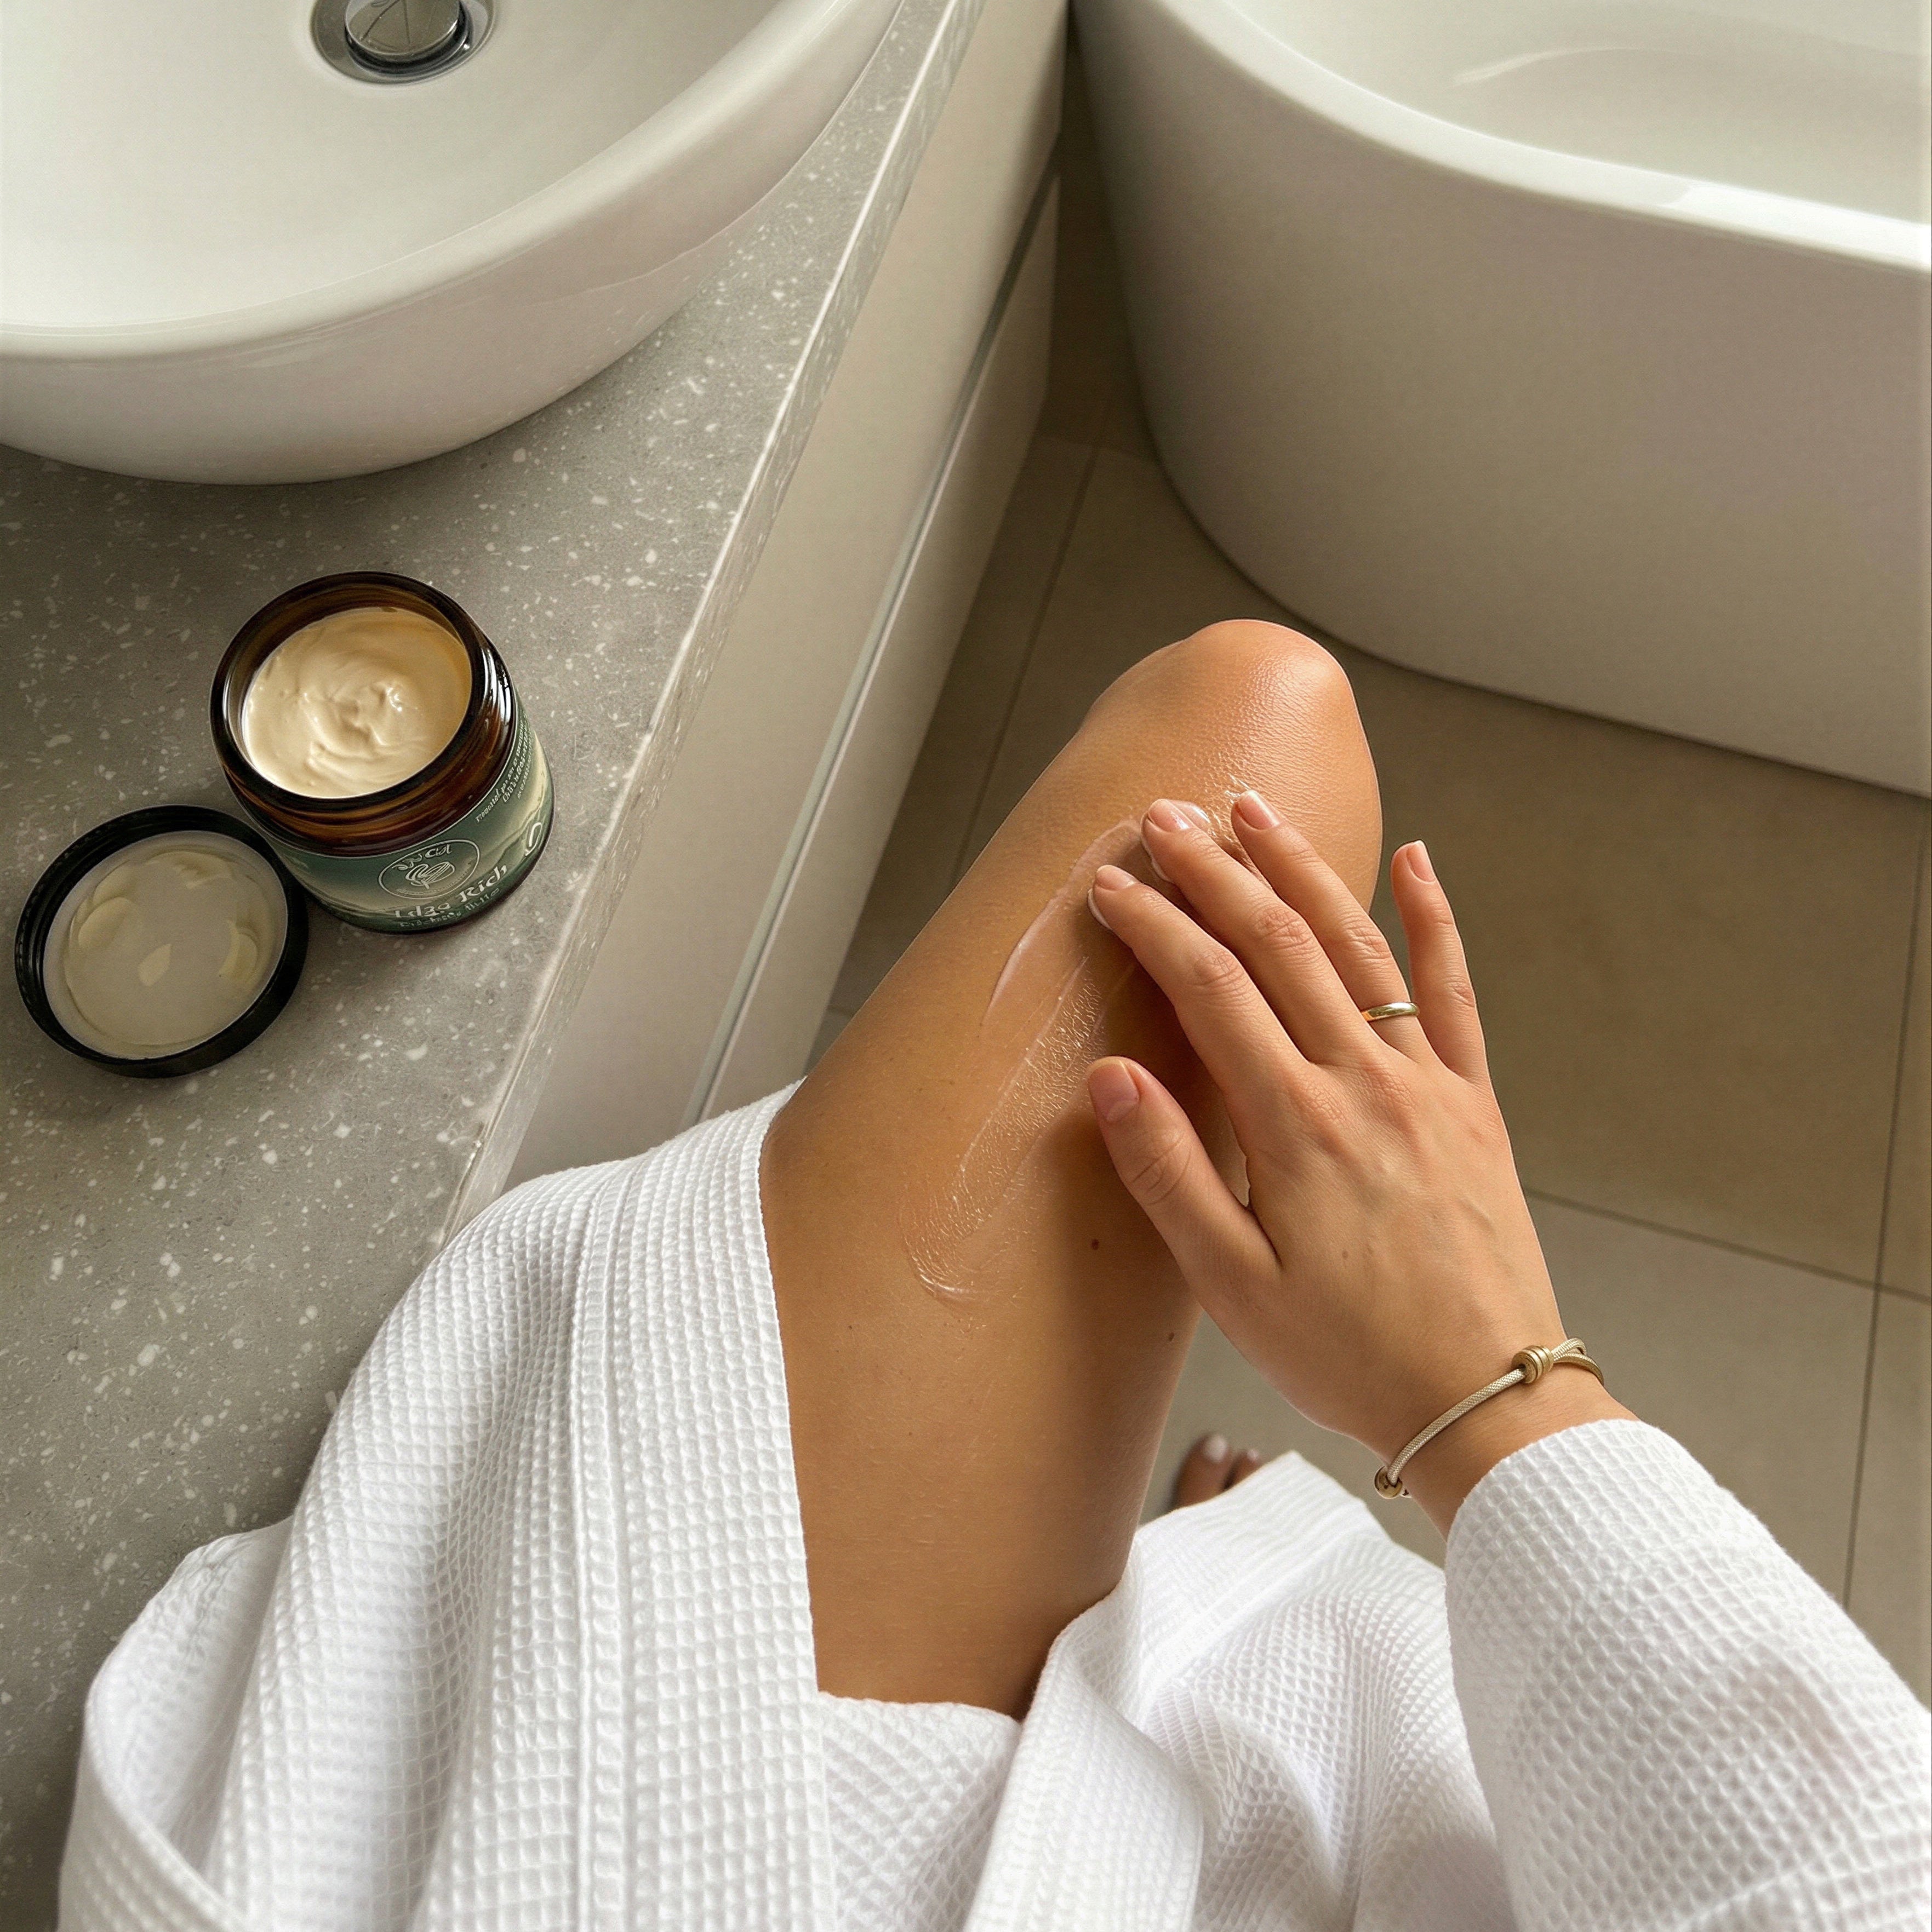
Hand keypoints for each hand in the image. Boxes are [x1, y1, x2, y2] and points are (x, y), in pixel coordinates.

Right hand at [1084, 793, 1629, 1532]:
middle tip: (1165, 817)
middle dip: (1214, 872)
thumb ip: (1170, 1175)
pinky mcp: (1474, 1103)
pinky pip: (1453, 991)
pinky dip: (1434, 919)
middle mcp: (1363, 1083)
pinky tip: (1415, 859)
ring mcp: (1426, 1084)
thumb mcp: (1233, 1288)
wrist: (1487, 1398)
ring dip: (1300, 869)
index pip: (1211, 989)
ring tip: (1253, 809)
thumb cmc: (1350, 1355)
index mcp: (1295, 1126)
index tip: (1112, 886)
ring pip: (1356, 946)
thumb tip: (1111, 1077)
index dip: (1156, 927)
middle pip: (1278, 944)